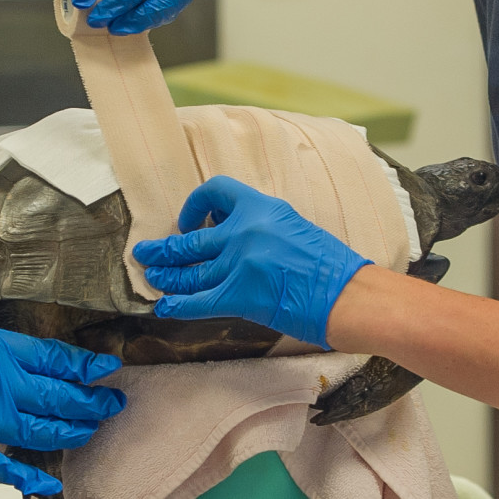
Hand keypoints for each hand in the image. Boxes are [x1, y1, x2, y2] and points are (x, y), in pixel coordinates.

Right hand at [0, 255, 125, 495]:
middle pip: (62, 396)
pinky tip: (50, 485)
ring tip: (93, 430)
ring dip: (75, 431)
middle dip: (93, 401)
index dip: (86, 364)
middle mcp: (3, 386)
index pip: (56, 357)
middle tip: (114, 403)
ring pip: (47, 430)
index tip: (107, 367)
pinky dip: (31, 479)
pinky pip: (8, 468)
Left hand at [133, 176, 372, 348]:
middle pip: (192, 239)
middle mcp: (246, 231)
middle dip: (165, 249)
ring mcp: (240, 263)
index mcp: (263, 208)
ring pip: (189, 270)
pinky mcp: (239, 295)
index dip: (194, 205)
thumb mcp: (295, 229)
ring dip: (166, 276)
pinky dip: (177, 305)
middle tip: (147, 253)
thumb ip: (262, 229)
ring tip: (152, 278)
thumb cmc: (333, 268)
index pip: (216, 191)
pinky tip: (165, 307)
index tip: (189, 221)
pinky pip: (197, 301)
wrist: (351, 296)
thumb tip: (235, 238)